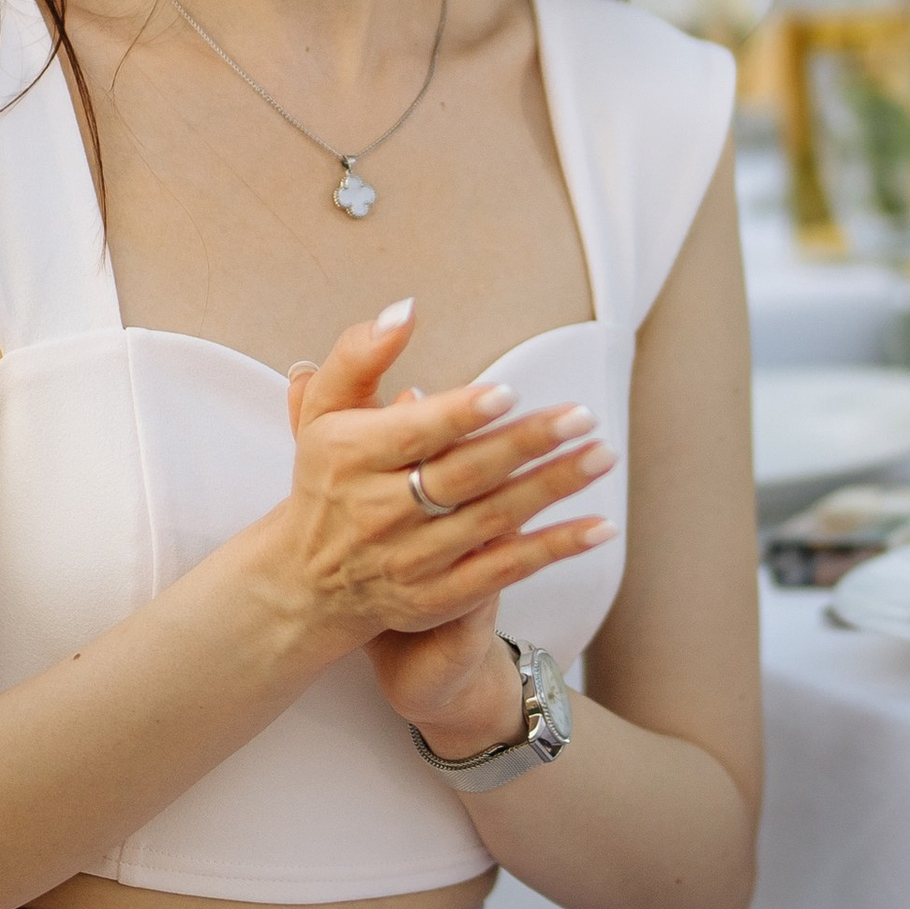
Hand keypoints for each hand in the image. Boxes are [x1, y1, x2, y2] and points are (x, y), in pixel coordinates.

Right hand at [249, 303, 613, 686]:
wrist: (308, 579)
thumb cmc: (329, 476)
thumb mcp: (325, 411)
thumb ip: (359, 355)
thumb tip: (405, 310)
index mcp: (351, 457)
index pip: (413, 434)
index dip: (461, 414)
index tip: (508, 392)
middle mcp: (378, 512)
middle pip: (463, 476)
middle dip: (525, 444)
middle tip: (581, 416)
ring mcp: (411, 560)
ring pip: (492, 519)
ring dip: (552, 487)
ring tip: (601, 456)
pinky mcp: (438, 597)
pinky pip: (505, 571)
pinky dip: (555, 548)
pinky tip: (600, 527)